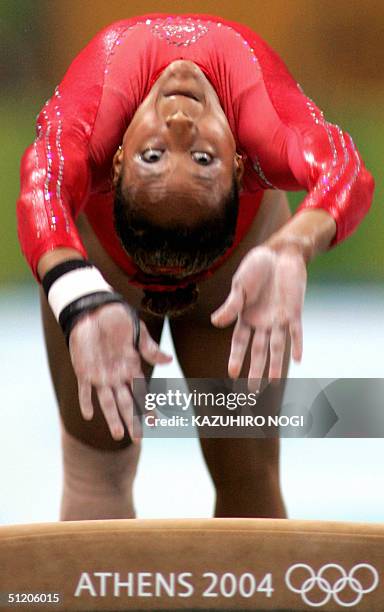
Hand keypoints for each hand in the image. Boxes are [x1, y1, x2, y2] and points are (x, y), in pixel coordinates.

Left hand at [69, 302, 171, 440]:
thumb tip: (169, 360)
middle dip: (132, 420)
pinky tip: (88, 415)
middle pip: (126, 402)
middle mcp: (117, 376)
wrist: (95, 310)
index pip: (141, 392)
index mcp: (131, 367)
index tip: (155, 422)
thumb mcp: (138, 333)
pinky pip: (84, 390)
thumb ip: (150, 350)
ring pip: (108, 402)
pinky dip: (86, 401)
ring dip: (112, 418)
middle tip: (138, 439)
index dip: (147, 407)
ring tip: (118, 435)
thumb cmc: (119, 319)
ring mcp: (101, 375)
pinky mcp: (84, 370)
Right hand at [211, 244, 306, 383]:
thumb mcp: (240, 286)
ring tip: (273, 383)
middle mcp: (262, 322)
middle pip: (258, 351)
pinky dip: (296, 344)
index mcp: (246, 317)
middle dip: (255, 370)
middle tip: (252, 391)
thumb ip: (231, 306)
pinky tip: (297, 359)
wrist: (279, 252)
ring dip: (276, 364)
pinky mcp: (294, 311)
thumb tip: (214, 323)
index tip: (231, 374)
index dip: (236, 358)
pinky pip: (296, 331)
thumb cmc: (256, 267)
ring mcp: (279, 318)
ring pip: (277, 346)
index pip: (239, 342)